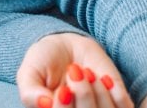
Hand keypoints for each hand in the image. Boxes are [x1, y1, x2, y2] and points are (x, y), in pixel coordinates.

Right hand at [17, 33, 133, 107]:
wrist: (64, 45)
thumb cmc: (43, 62)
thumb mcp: (28, 73)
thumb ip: (29, 93)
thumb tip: (45, 104)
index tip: (63, 90)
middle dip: (83, 96)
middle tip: (74, 70)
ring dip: (99, 93)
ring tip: (86, 71)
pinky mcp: (118, 105)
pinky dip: (116, 94)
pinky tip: (104, 78)